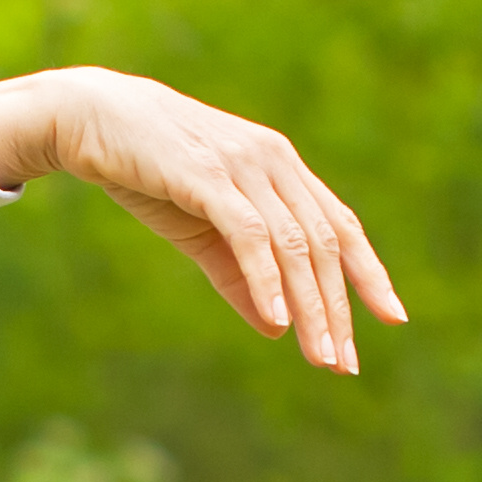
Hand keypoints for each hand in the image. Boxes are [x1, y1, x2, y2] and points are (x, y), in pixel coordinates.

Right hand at [0, 66, 408, 372]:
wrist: (90, 117)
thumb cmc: (147, 171)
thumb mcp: (201, 231)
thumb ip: (239, 277)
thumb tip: (277, 329)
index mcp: (281, 168)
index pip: (340, 225)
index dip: (369, 273)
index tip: (392, 318)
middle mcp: (274, 162)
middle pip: (325, 244)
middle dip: (339, 308)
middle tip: (345, 363)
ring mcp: (244, 165)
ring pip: (295, 245)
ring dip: (311, 306)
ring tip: (320, 356)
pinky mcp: (208, 175)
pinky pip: (251, 234)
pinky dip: (268, 280)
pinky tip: (280, 320)